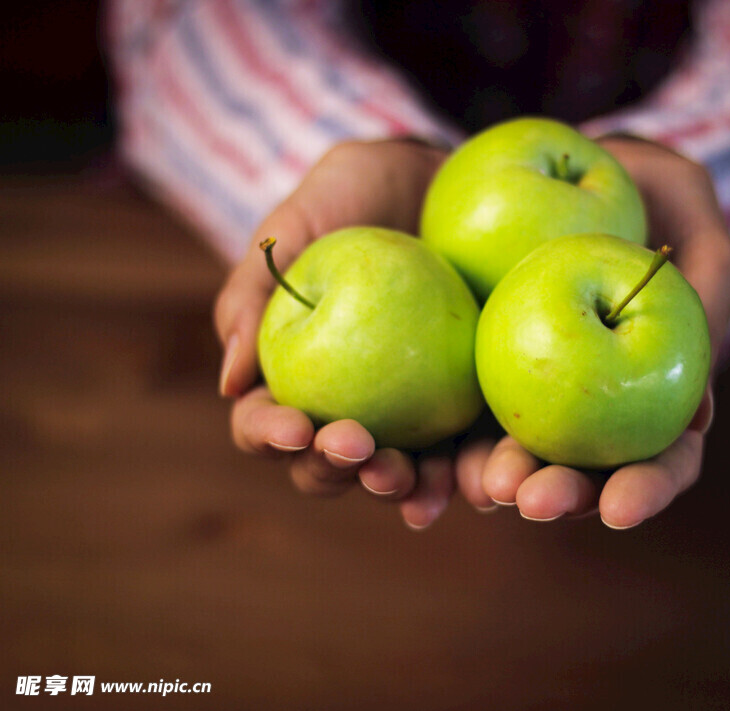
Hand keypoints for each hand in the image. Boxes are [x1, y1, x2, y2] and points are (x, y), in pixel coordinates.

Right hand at [215, 138, 465, 528]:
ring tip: (408, 479)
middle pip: (325, 464)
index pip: (265, 423)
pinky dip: (466, 475)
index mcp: (290, 376)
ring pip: (393, 474)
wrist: (444, 182)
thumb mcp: (299, 222)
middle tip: (356, 446)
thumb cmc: (356, 196)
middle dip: (333, 468)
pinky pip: (464, 452)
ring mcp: (407, 415)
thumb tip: (230, 382)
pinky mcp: (465, 408)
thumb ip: (253, 290)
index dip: (270, 434)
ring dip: (397, 488)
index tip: (293, 424)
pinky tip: (476, 486)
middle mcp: (345, 407)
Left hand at [457, 136, 729, 528]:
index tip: (620, 511)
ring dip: (490, 480)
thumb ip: (711, 293)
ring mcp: (519, 388)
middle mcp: (583, 405)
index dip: (645, 491)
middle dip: (557, 495)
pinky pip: (440, 412)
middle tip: (531, 498)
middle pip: (577, 472)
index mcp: (647, 392)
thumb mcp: (690, 214)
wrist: (557, 161)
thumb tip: (700, 415)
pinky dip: (425, 444)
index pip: (658, 461)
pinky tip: (403, 457)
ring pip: (505, 454)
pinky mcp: (460, 364)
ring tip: (474, 483)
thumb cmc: (645, 186)